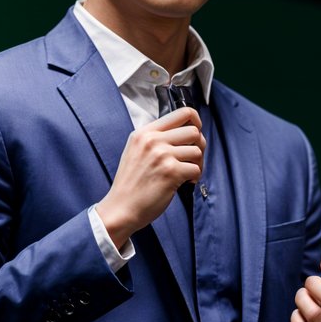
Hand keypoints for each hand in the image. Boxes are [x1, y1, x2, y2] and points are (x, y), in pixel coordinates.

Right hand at [95, 106, 204, 248]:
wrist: (121, 208)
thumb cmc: (130, 184)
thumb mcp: (136, 151)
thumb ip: (156, 139)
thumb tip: (186, 133)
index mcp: (145, 132)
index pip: (182, 113)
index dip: (196, 121)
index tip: (197, 132)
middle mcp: (153, 140)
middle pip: (194, 132)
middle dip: (199, 146)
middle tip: (192, 160)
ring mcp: (162, 155)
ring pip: (197, 150)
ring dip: (197, 164)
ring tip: (186, 174)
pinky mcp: (171, 172)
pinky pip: (196, 169)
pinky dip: (194, 178)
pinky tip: (184, 183)